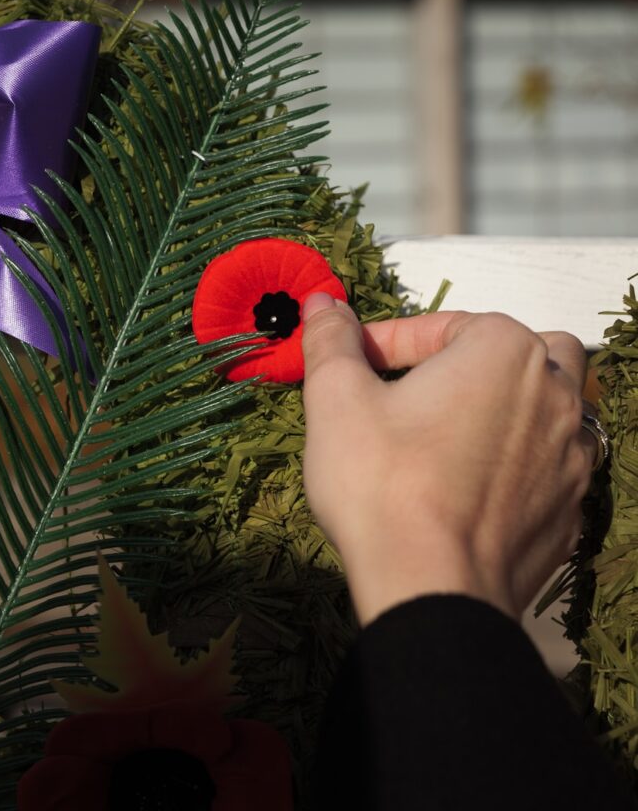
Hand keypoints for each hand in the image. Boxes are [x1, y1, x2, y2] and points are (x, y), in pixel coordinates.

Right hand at [300, 294, 595, 625]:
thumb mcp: (338, 399)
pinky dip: (516, 464)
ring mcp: (571, 457)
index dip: (386, 342)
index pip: (442, 325)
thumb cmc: (383, 484)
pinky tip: (471, 488)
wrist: (433, 591)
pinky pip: (548, 467)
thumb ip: (332, 340)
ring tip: (449, 436)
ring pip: (546, 407)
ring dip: (503, 409)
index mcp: (505, 350)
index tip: (352, 368)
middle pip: (516, 352)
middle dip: (470, 362)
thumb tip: (322, 303)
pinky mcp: (570, 511)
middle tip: (421, 391)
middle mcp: (555, 394)